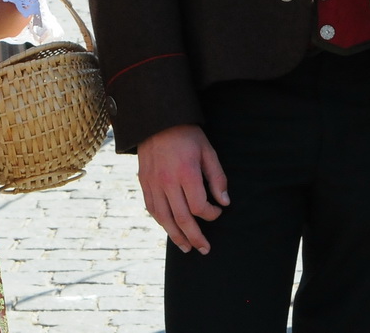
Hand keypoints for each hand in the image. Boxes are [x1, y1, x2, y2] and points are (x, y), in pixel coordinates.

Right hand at [137, 124, 228, 253]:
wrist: (157, 121)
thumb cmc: (187, 136)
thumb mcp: (208, 151)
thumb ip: (217, 177)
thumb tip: (225, 202)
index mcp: (186, 173)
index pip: (198, 206)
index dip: (210, 215)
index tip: (217, 213)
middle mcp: (167, 182)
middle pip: (182, 218)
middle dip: (195, 237)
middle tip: (205, 249)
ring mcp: (153, 184)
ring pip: (165, 219)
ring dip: (176, 236)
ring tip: (187, 248)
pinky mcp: (144, 183)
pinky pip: (152, 209)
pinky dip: (162, 223)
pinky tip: (170, 229)